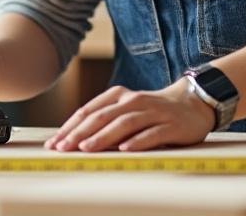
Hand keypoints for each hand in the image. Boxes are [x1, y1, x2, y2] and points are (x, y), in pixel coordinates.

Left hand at [45, 80, 214, 152]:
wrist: (192, 103)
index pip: (88, 111)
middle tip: (63, 147)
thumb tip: (74, 140)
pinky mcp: (171, 125)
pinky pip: (152, 133)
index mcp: (118, 96)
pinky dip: (138, 140)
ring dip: (103, 136)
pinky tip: (125, 149)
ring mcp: (153, 112)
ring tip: (86, 148)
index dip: (70, 126)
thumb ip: (104, 121)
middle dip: (80, 133)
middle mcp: (134, 101)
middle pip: (102, 116)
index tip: (54, 143)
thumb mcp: (126, 111)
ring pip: (124, 123)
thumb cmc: (152, 111)